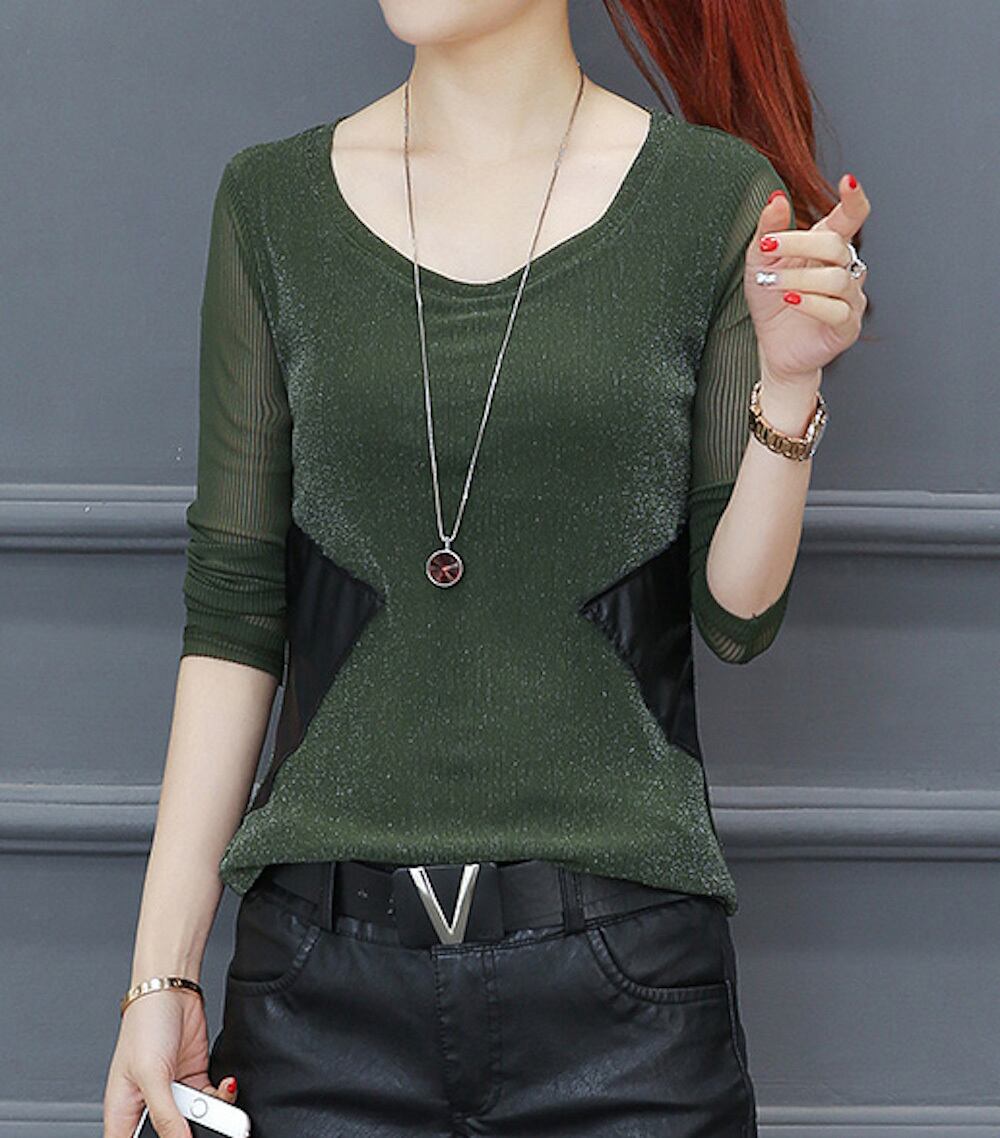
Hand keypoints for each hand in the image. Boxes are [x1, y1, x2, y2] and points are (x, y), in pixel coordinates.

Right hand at [102, 990, 238, 1136]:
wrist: (172, 990)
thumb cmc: (145, 1025)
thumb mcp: (151, 1075)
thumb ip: (166, 1114)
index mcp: (123, 1113)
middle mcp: (148, 1106)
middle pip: (170, 1136)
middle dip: (190, 1134)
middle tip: (208, 1128)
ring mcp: (173, 1094)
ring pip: (195, 1123)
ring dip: (213, 1117)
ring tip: (219, 1105)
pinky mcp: (194, 1080)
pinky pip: (211, 1102)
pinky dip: (222, 1099)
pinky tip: (225, 1087)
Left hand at [744, 173, 870, 384]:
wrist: (772, 346)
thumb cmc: (772, 302)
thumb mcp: (761, 262)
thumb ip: (768, 230)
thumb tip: (776, 198)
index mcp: (828, 248)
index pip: (850, 218)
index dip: (854, 200)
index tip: (849, 181)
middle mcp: (845, 270)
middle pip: (836, 245)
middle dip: (799, 243)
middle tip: (768, 248)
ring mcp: (850, 299)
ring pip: (836, 279)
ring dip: (798, 278)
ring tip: (772, 284)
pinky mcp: (846, 327)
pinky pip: (837, 310)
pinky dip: (812, 303)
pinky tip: (791, 300)